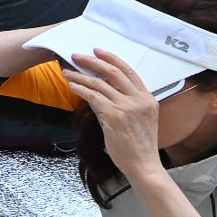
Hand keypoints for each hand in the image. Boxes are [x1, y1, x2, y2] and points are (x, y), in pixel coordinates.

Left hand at [61, 49, 164, 179]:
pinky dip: (81, 89)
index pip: (129, 71)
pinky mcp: (114, 116)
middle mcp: (139, 100)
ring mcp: (127, 107)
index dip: (112, 59)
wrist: (143, 165)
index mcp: (148, 98)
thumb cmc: (139, 145)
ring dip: (80, 76)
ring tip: (68, 73)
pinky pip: (93, 96)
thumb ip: (125, 103)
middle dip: (92, 61)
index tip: (98, 52)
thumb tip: (101, 90)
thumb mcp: (139, 119)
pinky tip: (72, 86)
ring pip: (99, 83)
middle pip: (113, 72)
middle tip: (78, 56)